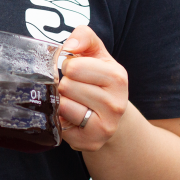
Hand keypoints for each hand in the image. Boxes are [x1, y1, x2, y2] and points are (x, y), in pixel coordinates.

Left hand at [57, 25, 128, 151]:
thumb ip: (84, 36)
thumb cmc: (98, 78)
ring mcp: (105, 127)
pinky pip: (61, 126)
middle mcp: (116, 104)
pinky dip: (61, 119)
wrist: (111, 116)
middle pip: (67, 86)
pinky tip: (73, 117)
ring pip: (64, 106)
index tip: (78, 71)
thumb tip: (70, 46)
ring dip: (63, 102)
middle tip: (76, 89)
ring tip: (75, 102)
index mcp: (118, 78)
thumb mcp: (95, 53)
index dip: (69, 66)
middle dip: (66, 84)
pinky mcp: (91, 143)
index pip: (73, 66)